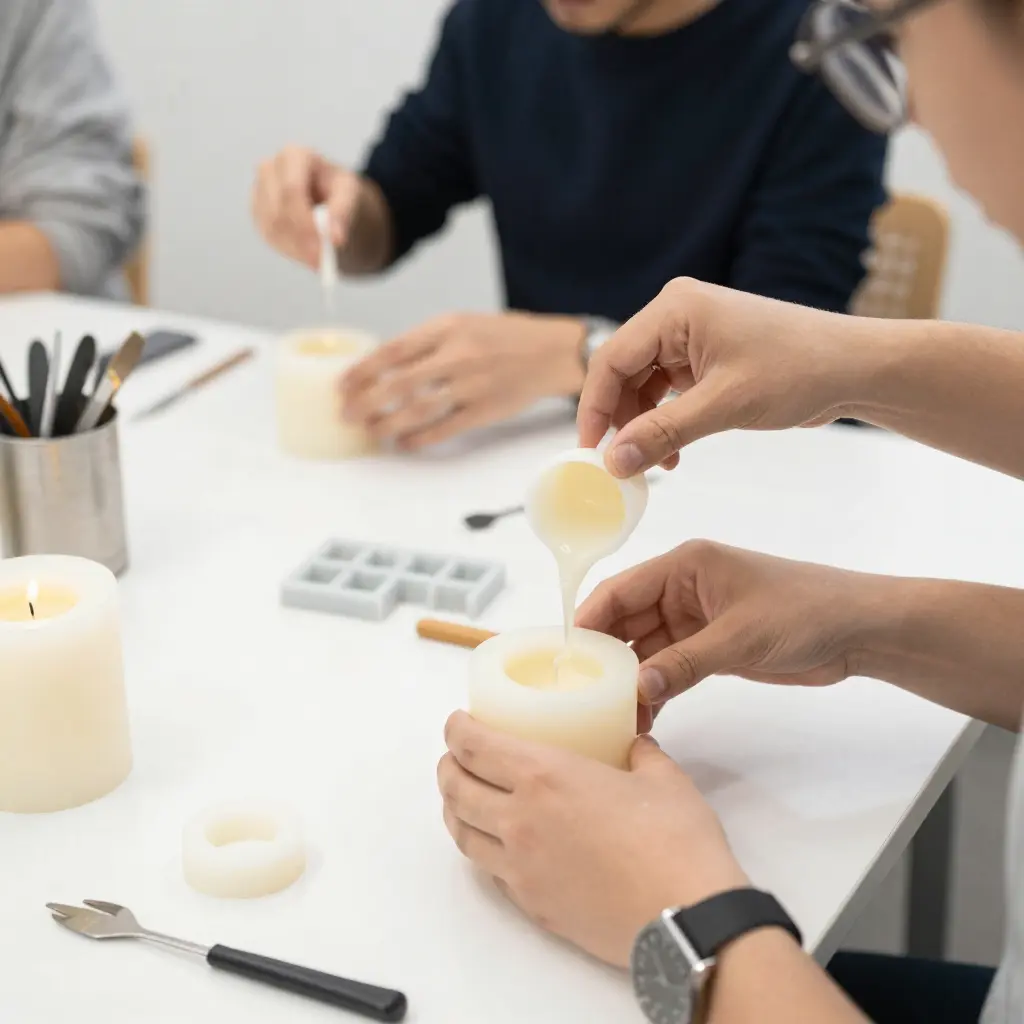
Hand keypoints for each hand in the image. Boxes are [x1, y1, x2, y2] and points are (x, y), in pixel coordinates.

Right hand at [251, 146, 369, 268]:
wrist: (329, 196)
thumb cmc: (339, 189)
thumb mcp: (350, 193)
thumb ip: (343, 212)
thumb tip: (335, 239)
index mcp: (294, 155)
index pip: (291, 190)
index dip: (305, 221)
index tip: (324, 244)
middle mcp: (270, 169)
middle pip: (278, 210)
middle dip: (301, 240)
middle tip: (321, 262)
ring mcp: (259, 190)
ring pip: (271, 227)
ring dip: (295, 248)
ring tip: (319, 260)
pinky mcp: (257, 212)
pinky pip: (269, 236)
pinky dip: (289, 250)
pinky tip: (307, 254)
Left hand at [340, 312, 586, 448]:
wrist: (551, 352)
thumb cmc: (503, 337)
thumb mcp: (462, 324)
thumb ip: (426, 342)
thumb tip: (383, 367)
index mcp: (447, 328)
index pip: (393, 351)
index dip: (362, 371)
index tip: (342, 385)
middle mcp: (458, 355)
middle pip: (399, 383)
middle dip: (366, 402)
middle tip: (347, 415)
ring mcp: (472, 384)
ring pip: (418, 409)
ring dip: (388, 424)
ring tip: (371, 431)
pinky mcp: (486, 410)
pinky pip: (445, 428)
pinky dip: (420, 438)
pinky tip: (404, 443)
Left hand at [438, 712, 747, 967]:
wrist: (684, 919)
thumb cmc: (675, 840)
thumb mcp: (662, 779)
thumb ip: (642, 755)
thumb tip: (636, 748)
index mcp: (544, 777)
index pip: (475, 747)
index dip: (457, 730)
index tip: (457, 722)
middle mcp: (519, 820)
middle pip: (456, 789)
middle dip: (448, 767)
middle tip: (455, 757)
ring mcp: (520, 869)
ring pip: (463, 834)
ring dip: (455, 810)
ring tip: (464, 799)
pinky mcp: (532, 906)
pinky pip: (491, 872)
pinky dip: (484, 851)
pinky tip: (500, 845)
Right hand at [577, 278, 880, 477]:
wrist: (853, 368)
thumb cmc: (798, 370)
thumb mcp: (724, 405)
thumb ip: (662, 433)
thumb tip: (613, 463)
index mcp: (675, 308)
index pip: (611, 359)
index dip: (594, 407)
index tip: (590, 451)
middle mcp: (676, 314)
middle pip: (623, 372)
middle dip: (620, 420)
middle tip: (619, 464)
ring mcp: (690, 334)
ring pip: (642, 385)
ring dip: (643, 426)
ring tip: (656, 464)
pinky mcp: (705, 355)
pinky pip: (667, 390)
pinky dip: (665, 421)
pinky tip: (673, 453)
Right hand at [577, 540, 887, 726]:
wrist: (858, 630)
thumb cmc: (804, 610)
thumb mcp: (739, 636)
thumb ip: (684, 662)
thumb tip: (636, 690)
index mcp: (684, 566)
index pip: (620, 590)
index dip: (590, 620)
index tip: (566, 655)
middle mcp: (682, 589)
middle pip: (627, 622)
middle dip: (606, 657)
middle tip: (582, 693)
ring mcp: (695, 620)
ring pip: (645, 649)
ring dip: (630, 679)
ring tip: (609, 714)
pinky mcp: (710, 647)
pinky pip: (669, 667)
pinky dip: (656, 689)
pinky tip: (642, 716)